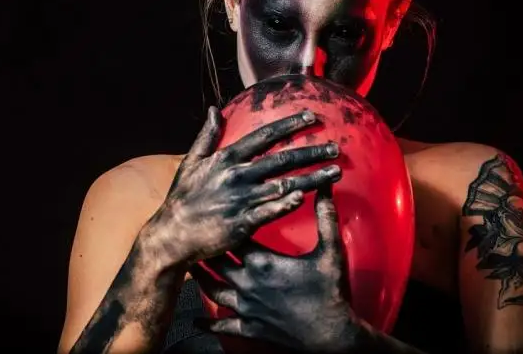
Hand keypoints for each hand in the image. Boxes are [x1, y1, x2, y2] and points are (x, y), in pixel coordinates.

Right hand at [142, 106, 340, 266]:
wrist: (172, 234)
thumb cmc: (182, 198)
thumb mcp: (191, 162)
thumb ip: (207, 135)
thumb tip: (216, 110)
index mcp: (226, 158)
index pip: (263, 136)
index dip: (289, 125)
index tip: (311, 117)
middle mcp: (237, 175)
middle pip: (281, 159)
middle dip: (311, 151)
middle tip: (335, 148)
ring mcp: (241, 199)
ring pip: (284, 184)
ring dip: (312, 178)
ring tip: (335, 172)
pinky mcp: (243, 222)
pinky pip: (272, 211)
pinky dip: (289, 202)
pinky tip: (307, 197)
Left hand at [191, 184, 360, 352]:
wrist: (332, 336)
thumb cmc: (330, 292)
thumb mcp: (331, 251)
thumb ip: (325, 216)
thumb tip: (324, 187)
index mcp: (263, 261)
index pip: (235, 237)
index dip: (224, 225)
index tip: (214, 213)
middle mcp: (248, 282)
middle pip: (217, 260)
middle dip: (206, 248)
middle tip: (194, 236)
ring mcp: (246, 307)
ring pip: (213, 290)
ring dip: (201, 278)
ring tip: (190, 267)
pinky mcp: (249, 328)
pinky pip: (222, 325)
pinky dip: (207, 324)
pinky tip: (195, 323)